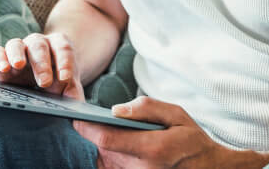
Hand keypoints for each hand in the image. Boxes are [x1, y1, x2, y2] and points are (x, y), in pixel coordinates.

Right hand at [0, 32, 83, 98]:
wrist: (41, 79)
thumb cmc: (57, 82)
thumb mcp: (68, 87)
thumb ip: (74, 94)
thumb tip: (79, 111)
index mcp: (59, 45)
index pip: (63, 49)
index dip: (65, 62)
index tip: (66, 79)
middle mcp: (38, 42)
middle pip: (40, 46)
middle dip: (42, 64)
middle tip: (45, 83)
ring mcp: (19, 48)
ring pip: (17, 44)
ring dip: (17, 54)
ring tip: (18, 66)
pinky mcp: (2, 57)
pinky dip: (0, 58)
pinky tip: (3, 69)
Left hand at [74, 96, 235, 168]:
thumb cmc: (191, 139)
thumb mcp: (176, 114)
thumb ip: (147, 108)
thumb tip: (115, 110)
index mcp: (152, 148)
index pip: (107, 139)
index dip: (87, 127)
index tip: (77, 117)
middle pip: (102, 150)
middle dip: (99, 134)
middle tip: (103, 121)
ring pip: (104, 161)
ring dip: (105, 148)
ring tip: (119, 136)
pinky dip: (110, 158)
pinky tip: (123, 150)